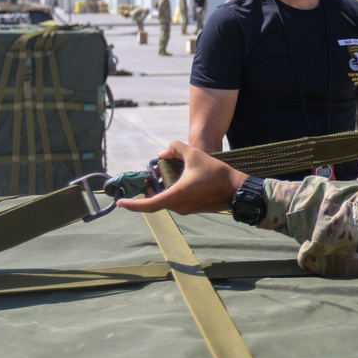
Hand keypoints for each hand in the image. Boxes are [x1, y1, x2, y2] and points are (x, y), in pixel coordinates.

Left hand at [116, 140, 247, 214]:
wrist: (236, 189)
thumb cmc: (216, 173)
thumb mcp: (195, 154)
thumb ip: (176, 148)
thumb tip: (162, 152)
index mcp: (176, 195)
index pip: (149, 205)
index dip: (133, 205)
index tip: (121, 202)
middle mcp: (179, 206)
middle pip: (156, 200)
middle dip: (150, 188)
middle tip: (150, 175)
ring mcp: (186, 209)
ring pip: (166, 200)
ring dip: (162, 189)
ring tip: (164, 173)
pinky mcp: (193, 209)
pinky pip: (176, 201)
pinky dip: (171, 191)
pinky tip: (178, 178)